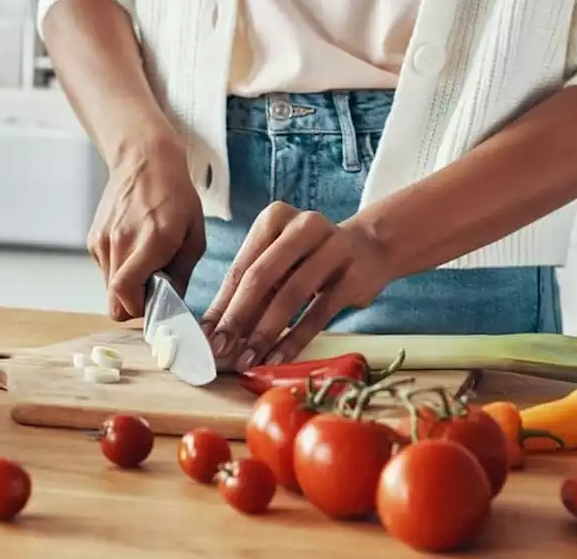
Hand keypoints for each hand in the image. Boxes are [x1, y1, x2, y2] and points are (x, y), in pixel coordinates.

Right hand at [89, 141, 205, 320]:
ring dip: (127, 285)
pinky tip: (133, 248)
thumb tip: (172, 301)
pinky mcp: (94, 239)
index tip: (156, 303)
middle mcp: (121, 243)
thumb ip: (183, 273)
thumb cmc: (174, 194)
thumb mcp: (194, 234)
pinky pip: (105, 270)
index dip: (139, 310)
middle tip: (152, 287)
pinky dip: (119, 269)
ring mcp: (103, 241)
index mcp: (151, 241)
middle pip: (114, 301)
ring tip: (145, 261)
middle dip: (133, 303)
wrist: (144, 160)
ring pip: (108, 289)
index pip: (125, 294)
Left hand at [203, 202, 393, 370]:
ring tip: (247, 359)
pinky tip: (277, 357)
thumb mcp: (280, 261)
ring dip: (264, 332)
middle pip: (261, 276)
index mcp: (275, 218)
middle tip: (220, 349)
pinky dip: (295, 339)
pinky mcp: (353, 275)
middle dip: (237, 317)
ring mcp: (332, 248)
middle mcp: (303, 226)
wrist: (371, 247)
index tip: (205, 335)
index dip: (221, 303)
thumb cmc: (311, 258)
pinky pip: (318, 313)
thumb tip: (216, 330)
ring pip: (290, 295)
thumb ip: (251, 288)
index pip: (242, 266)